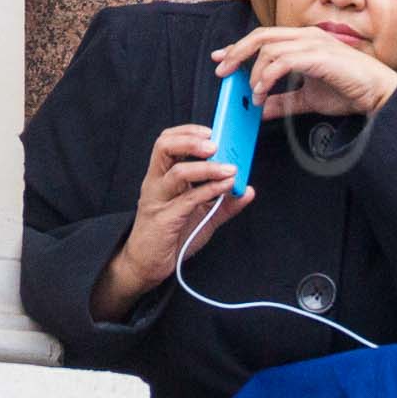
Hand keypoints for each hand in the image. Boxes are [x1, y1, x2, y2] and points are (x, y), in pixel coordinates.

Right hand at [93, 124, 254, 320]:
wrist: (147, 265)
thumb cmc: (172, 236)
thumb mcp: (204, 216)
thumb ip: (225, 203)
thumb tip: (249, 190)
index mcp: (162, 177)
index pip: (167, 142)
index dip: (188, 132)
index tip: (212, 131)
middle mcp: (156, 184)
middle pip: (164, 147)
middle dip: (191, 140)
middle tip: (216, 144)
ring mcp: (157, 200)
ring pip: (176, 172)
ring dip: (207, 167)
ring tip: (230, 168)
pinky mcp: (163, 219)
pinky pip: (187, 199)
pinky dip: (210, 190)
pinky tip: (227, 187)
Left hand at [213, 26, 396, 119]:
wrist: (378, 94)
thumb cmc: (350, 92)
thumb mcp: (308, 99)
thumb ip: (284, 102)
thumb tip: (259, 110)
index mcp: (305, 41)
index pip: (265, 37)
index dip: (239, 47)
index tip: (222, 59)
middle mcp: (307, 36)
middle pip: (261, 36)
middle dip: (237, 52)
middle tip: (222, 70)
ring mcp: (313, 43)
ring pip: (269, 48)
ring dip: (254, 73)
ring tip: (254, 93)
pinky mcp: (318, 55)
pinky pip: (282, 60)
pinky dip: (267, 76)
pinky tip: (263, 91)